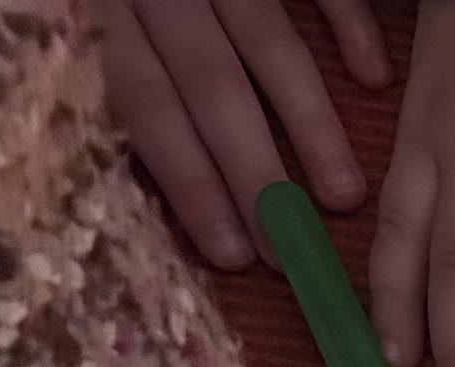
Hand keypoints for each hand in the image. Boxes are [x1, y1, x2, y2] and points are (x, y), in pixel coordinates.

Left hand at [95, 0, 392, 270]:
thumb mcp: (80, 20)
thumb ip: (113, 78)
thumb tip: (141, 183)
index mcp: (108, 9)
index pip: (144, 103)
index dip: (188, 181)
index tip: (232, 254)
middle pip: (209, 85)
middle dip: (253, 173)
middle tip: (291, 248)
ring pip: (266, 44)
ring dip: (309, 124)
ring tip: (343, 195)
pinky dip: (347, 25)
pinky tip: (374, 79)